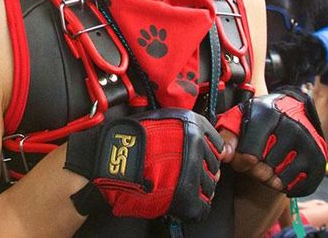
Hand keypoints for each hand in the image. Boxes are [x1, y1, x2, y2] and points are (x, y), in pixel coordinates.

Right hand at [64, 108, 222, 222]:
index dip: (207, 153)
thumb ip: (180, 127)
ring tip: (179, 189)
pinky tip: (180, 203)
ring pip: (209, 188)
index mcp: (193, 125)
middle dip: (202, 172)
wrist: (110, 158)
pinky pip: (201, 208)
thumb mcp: (159, 119)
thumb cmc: (128, 137)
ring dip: (197, 190)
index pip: (217, 143)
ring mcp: (194, 172)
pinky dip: (193, 208)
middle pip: (213, 166)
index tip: (200, 158)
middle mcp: (198, 147)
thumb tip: (192, 139)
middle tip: (186, 176)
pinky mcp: (187, 197)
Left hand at [216, 87, 326, 196]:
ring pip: (279, 181)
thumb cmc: (262, 117)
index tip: (243, 153)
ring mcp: (308, 145)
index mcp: (268, 115)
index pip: (248, 155)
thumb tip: (225, 155)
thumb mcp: (240, 117)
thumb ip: (227, 135)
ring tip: (271, 163)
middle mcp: (291, 129)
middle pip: (263, 171)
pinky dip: (287, 185)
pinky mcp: (318, 160)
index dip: (241, 160)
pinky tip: (284, 170)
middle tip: (258, 159)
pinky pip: (297, 187)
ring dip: (270, 178)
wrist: (294, 108)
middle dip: (255, 170)